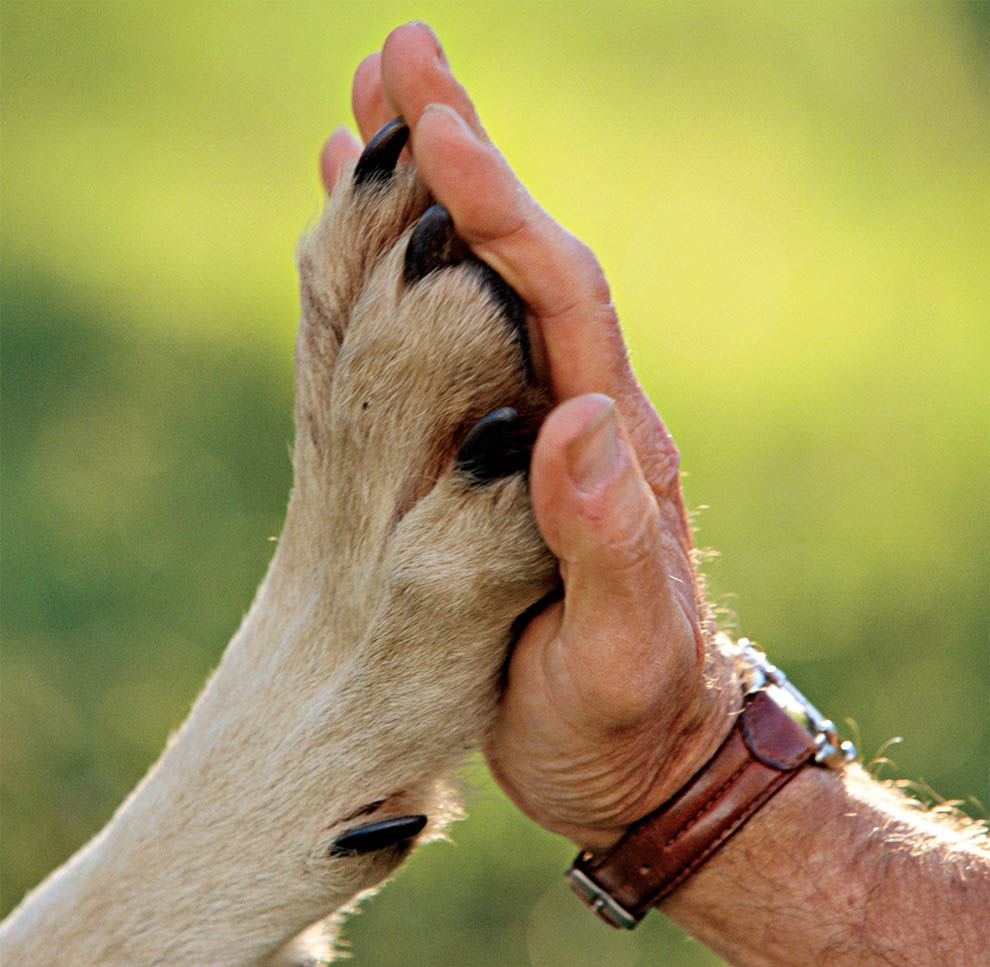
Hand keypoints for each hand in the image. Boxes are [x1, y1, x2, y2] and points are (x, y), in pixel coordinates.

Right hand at [323, 23, 740, 851]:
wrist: (643, 762)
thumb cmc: (628, 721)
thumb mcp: (623, 652)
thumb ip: (609, 545)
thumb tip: (579, 421)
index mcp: (612, 451)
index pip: (559, 301)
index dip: (499, 213)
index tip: (438, 127)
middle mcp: (582, 423)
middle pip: (526, 264)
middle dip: (463, 161)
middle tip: (395, 59)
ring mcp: (545, 443)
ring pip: (489, 297)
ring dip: (434, 204)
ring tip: (372, 115)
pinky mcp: (511, 473)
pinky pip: (462, 358)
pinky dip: (416, 292)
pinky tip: (377, 254)